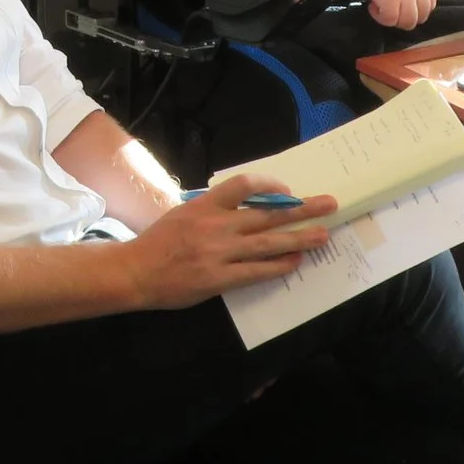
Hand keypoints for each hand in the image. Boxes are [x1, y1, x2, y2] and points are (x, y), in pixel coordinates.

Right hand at [119, 174, 338, 307]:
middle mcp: (215, 225)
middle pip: (267, 213)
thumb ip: (212, 210)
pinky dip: (279, 265)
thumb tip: (246, 208)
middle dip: (302, 209)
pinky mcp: (219, 278)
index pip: (244, 185)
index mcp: (204, 205)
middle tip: (329, 204)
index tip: (288, 191)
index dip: (270, 185)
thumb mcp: (183, 214)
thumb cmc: (157, 242)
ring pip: (269, 243)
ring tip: (322, 235)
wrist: (135, 272)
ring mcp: (219, 253)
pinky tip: (295, 262)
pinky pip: (258, 271)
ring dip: (300, 238)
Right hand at [332, 0, 438, 31]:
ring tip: (379, 7)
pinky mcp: (391, 0)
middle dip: (405, 17)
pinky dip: (381, 18)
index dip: (414, 8)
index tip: (400, 6)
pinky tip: (372, 6)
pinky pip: (390, 20)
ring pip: (408, 21)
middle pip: (421, 15)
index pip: (430, 2)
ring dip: (393, 19)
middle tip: (389, 10)